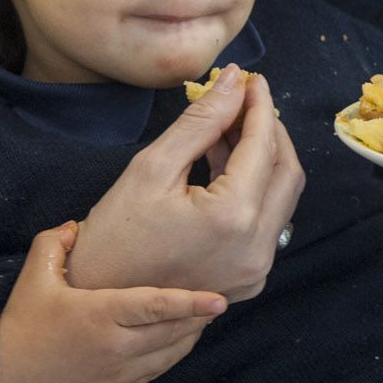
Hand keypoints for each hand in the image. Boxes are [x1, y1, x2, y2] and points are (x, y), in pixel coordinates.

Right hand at [0, 222, 225, 382]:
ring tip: (203, 312)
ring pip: (171, 353)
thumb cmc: (19, 325)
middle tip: (218, 296)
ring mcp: (119, 373)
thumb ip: (55, 242)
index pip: (157, 306)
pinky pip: (157, 370)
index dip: (191, 302)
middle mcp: (117, 347)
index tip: (220, 298)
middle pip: (174, 331)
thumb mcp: (34, 277)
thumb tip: (76, 225)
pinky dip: (173, 352)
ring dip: (190, 334)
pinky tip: (179, 336)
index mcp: (101, 315)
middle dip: (199, 315)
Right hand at [70, 67, 304, 299]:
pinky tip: (226, 162)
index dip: (259, 107)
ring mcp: (257, 268)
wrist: (98, 303)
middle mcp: (257, 247)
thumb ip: (200, 121)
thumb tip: (232, 81)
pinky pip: (266, 221)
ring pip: (281, 196)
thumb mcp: (152, 168)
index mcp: (233, 218)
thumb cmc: (113, 238)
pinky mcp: (250, 278)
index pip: (263, 146)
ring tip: (229, 126)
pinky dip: (254, 188)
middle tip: (244, 100)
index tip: (250, 79)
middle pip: (285, 171)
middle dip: (269, 130)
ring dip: (262, 158)